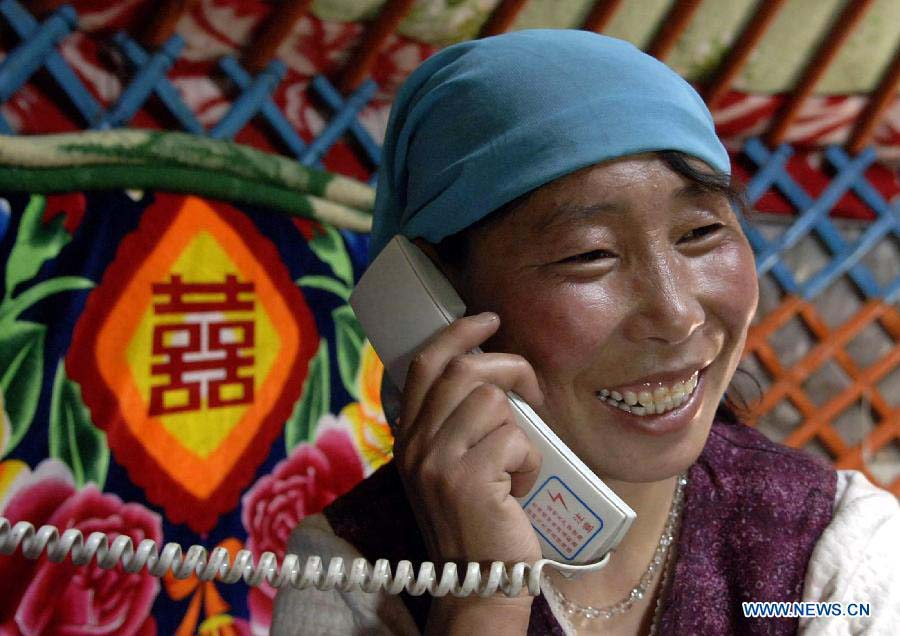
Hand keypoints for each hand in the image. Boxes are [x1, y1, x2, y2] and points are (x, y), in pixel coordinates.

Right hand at [393, 312, 543, 568]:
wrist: (479, 580)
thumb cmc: (477, 518)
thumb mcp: (449, 467)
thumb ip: (455, 423)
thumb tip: (493, 373)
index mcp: (409, 436)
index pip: (425, 364)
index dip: (457, 333)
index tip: (488, 319)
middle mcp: (415, 444)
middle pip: (464, 369)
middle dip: (510, 368)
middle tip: (532, 392)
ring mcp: (438, 461)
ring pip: (491, 400)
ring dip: (521, 426)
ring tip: (518, 459)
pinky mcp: (468, 480)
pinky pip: (514, 438)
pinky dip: (529, 459)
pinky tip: (520, 486)